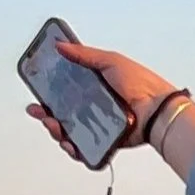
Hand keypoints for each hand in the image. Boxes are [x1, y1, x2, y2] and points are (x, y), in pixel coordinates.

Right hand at [25, 41, 173, 161]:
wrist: (158, 109)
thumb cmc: (141, 83)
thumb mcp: (111, 61)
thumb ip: (85, 55)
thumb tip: (61, 45)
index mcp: (94, 88)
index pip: (64, 92)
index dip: (47, 95)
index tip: (37, 97)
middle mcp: (95, 108)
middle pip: (62, 115)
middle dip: (46, 116)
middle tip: (40, 113)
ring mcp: (100, 126)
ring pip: (70, 133)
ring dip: (57, 132)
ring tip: (56, 128)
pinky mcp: (107, 142)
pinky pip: (86, 149)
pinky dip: (74, 150)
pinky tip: (69, 144)